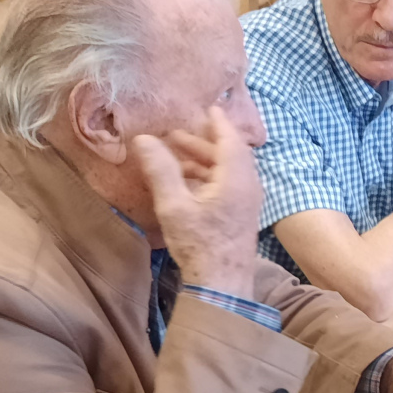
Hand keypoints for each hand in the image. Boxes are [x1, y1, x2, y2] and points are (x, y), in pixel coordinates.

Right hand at [133, 107, 261, 298]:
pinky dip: (210, 176)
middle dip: (204, 142)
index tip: (207, 108)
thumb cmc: (199, 245)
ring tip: (176, 158)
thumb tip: (144, 139)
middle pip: (230, 153)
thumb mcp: (174, 206)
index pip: (231, 139)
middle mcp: (248, 186)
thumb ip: (160, 170)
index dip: (218, 122)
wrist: (223, 285)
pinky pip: (230, 184)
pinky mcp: (243, 215)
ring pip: (229, 170)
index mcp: (236, 178)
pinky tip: (187, 183)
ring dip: (205, 160)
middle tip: (176, 136)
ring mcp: (248, 202)